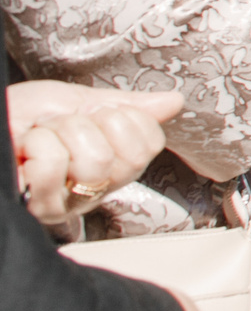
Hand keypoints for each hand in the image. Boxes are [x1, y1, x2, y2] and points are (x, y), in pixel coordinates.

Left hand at [8, 82, 181, 226]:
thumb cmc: (17, 117)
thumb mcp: (74, 101)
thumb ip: (126, 106)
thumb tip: (173, 102)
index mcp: (111, 163)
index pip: (150, 144)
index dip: (121, 119)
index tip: (94, 117)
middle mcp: (93, 189)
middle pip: (125, 157)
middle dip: (88, 125)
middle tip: (62, 128)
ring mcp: (66, 203)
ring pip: (93, 160)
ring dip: (58, 135)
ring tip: (38, 140)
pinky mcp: (38, 208)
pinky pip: (54, 166)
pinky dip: (36, 146)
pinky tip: (24, 154)